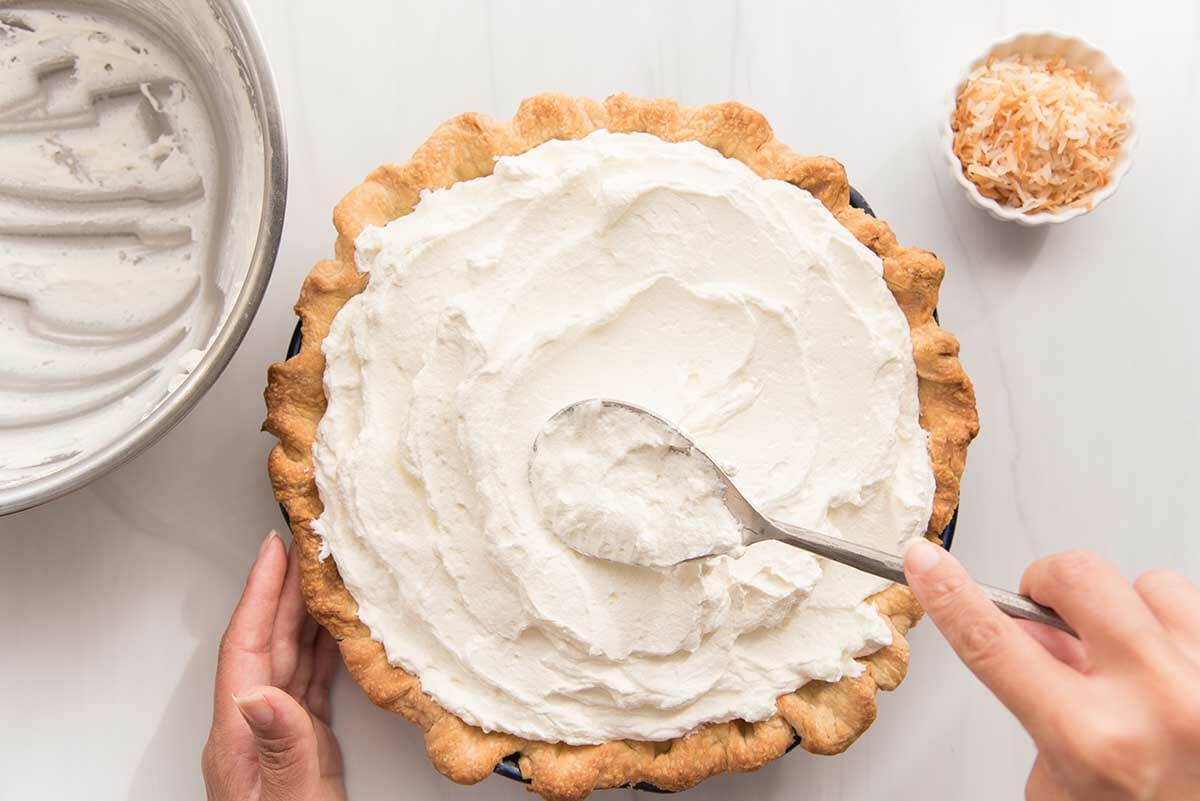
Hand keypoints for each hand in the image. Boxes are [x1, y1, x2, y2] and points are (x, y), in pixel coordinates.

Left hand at [202, 532, 345, 800]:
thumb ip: (281, 748)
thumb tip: (260, 692)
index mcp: (238, 734)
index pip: (245, 646)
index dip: (259, 593)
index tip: (273, 549)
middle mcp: (252, 726)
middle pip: (265, 641)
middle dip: (283, 587)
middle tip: (305, 542)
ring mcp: (274, 734)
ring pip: (288, 656)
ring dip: (305, 611)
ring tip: (325, 573)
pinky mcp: (302, 745)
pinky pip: (309, 681)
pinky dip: (324, 648)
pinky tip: (337, 630)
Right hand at [904, 540, 1199, 800]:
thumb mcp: (1065, 786)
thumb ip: (1042, 702)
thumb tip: (1038, 631)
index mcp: (1092, 740)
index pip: (994, 643)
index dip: (949, 594)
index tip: (926, 561)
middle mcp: (1159, 703)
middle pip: (1077, 576)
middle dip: (1050, 586)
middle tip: (1049, 612)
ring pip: (1151, 584)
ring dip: (1130, 614)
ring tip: (1131, 660)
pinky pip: (1197, 611)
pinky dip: (1177, 634)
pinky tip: (1174, 672)